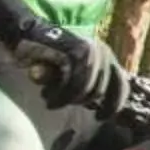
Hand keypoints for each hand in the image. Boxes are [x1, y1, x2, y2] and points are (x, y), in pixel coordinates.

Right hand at [11, 20, 129, 116]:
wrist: (28, 31)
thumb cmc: (51, 55)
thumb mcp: (73, 72)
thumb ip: (88, 85)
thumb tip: (102, 107)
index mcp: (107, 56)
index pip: (121, 85)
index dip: (113, 105)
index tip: (99, 118)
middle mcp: (102, 52)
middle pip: (99, 91)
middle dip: (78, 101)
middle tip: (59, 101)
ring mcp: (89, 50)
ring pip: (85, 89)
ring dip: (66, 99)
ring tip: (50, 101)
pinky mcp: (73, 51)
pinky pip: (71, 82)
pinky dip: (59, 94)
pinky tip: (47, 96)